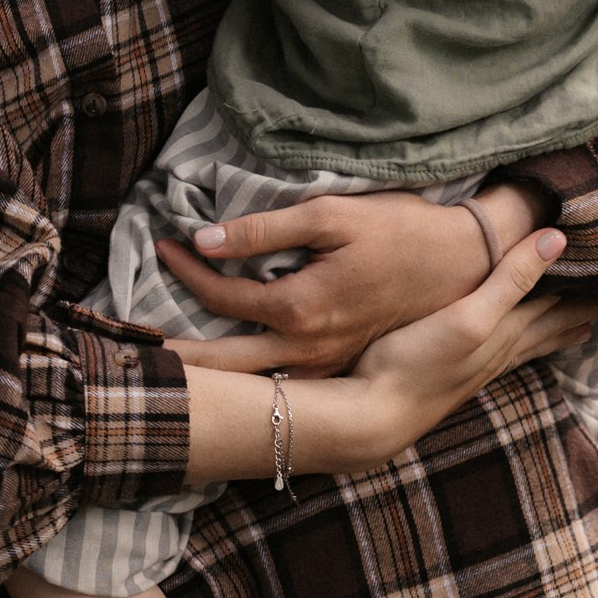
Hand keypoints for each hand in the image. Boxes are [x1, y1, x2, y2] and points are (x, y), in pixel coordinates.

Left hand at [164, 183, 547, 373]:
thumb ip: (262, 229)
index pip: (221, 294)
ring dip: (212, 376)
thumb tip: (204, 240)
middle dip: (179, 362)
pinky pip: (286, 382)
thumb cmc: (397, 229)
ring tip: (171, 371)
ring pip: (256, 382)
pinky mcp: (342, 363)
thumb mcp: (328, 215)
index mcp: (300, 308)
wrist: (464, 262)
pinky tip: (231, 377)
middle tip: (133, 355)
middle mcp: (309, 347)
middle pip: (227, 365)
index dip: (186, 269)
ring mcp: (328, 362)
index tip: (164, 244)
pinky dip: (252, 381)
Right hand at [330, 229, 587, 469]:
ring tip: (583, 329)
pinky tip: (514, 354)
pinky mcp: (454, 375)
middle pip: (553, 327)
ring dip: (559, 333)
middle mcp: (499, 351)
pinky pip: (507, 356)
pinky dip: (525, 347)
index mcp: (507, 331)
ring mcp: (477, 367)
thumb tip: (558, 239)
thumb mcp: (468, 315)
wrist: (374, 415)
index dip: (593, 294)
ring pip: (531, 344)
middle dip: (585, 312)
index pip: (562, 307)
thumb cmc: (416, 363)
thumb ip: (510, 279)